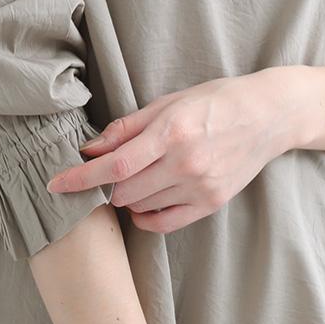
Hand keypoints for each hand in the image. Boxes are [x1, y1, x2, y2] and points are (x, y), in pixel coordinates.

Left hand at [47, 70, 298, 234]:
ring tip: (137, 176)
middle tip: (105, 171)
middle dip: (104, 185)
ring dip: (127, 197)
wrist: (270, 115)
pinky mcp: (212, 202)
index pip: (114, 166)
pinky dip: (146, 215)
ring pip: (141, 207)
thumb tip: (90, 148)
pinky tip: (147, 199)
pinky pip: (165, 222)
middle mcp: (185, 163)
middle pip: (123, 191)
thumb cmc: (216, 101)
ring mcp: (201, 186)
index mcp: (172, 132)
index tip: (54, 185)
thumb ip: (127, 127)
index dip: (80, 178)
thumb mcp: (169, 102)